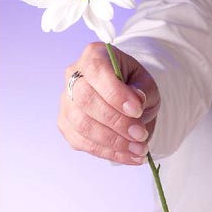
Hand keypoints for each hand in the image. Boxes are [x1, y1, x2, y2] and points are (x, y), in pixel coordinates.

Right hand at [57, 42, 159, 164]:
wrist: (123, 97)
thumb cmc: (133, 84)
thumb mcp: (145, 81)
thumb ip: (142, 89)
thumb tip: (137, 100)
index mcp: (93, 55)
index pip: (97, 71)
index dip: (115, 93)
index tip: (137, 110)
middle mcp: (73, 76)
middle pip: (85, 99)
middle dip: (115, 121)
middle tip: (141, 135)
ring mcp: (66, 101)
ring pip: (81, 124)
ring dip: (113, 142)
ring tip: (139, 149)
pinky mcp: (66, 124)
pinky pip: (82, 142)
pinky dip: (108, 152)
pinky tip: (129, 156)